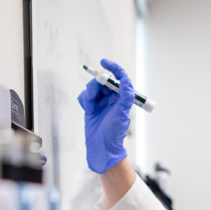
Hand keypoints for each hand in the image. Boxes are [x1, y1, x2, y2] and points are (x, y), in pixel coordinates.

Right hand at [77, 58, 134, 173]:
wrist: (102, 147)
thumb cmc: (115, 133)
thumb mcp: (122, 113)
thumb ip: (126, 96)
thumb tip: (126, 80)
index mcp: (123, 97)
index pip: (119, 77)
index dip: (113, 67)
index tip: (104, 62)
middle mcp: (113, 98)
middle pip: (103, 81)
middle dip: (96, 85)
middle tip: (93, 95)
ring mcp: (101, 102)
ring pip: (92, 87)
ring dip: (89, 95)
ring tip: (90, 107)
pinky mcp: (91, 106)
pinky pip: (85, 96)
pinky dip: (84, 100)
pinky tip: (87, 109)